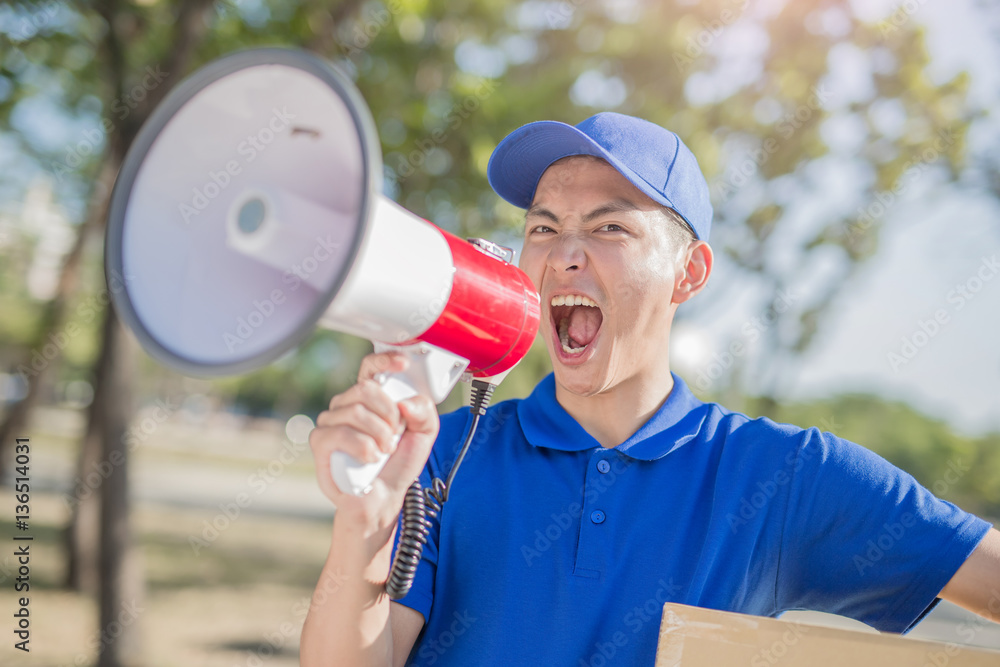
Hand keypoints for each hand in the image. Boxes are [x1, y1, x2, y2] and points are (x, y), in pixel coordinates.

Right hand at [309, 351, 439, 538]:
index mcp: (371, 398)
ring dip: (379, 434)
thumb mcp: (424, 435)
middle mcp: (348, 405)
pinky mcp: (321, 442)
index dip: (384, 360)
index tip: (402, 363)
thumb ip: (424, 411)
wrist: (383, 498)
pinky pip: (340, 433)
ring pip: (355, 411)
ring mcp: (331, 422)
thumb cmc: (398, 464)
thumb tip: (405, 401)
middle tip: (396, 434)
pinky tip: (369, 459)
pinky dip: (362, 447)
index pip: (370, 368)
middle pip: (365, 388)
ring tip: (384, 451)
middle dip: (389, 413)